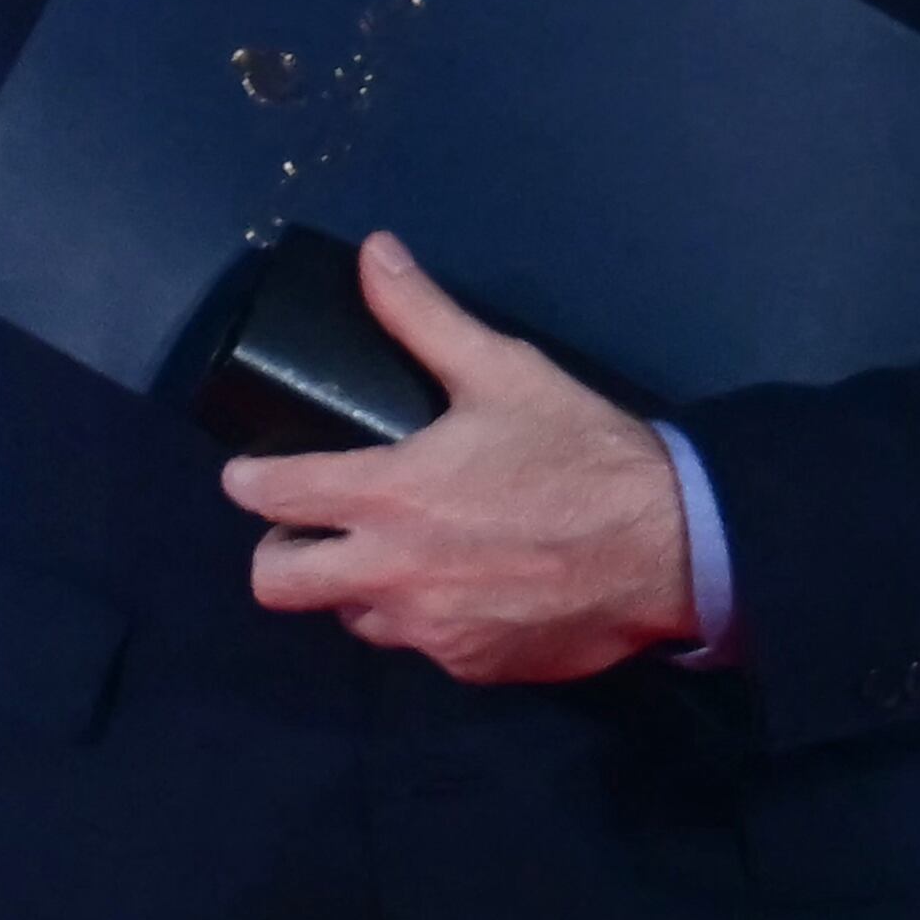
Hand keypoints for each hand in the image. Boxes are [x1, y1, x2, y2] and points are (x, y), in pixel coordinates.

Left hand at [219, 234, 698, 684]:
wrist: (671, 547)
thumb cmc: (583, 453)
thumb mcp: (506, 371)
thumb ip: (426, 317)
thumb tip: (374, 253)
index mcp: (389, 495)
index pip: (274, 496)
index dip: (249, 481)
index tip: (249, 475)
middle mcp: (391, 574)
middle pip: (276, 584)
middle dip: (280, 551)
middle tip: (314, 525)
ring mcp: (429, 631)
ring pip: (349, 618)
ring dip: (357, 587)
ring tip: (400, 553)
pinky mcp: (469, 666)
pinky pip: (421, 645)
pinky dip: (428, 617)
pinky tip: (470, 584)